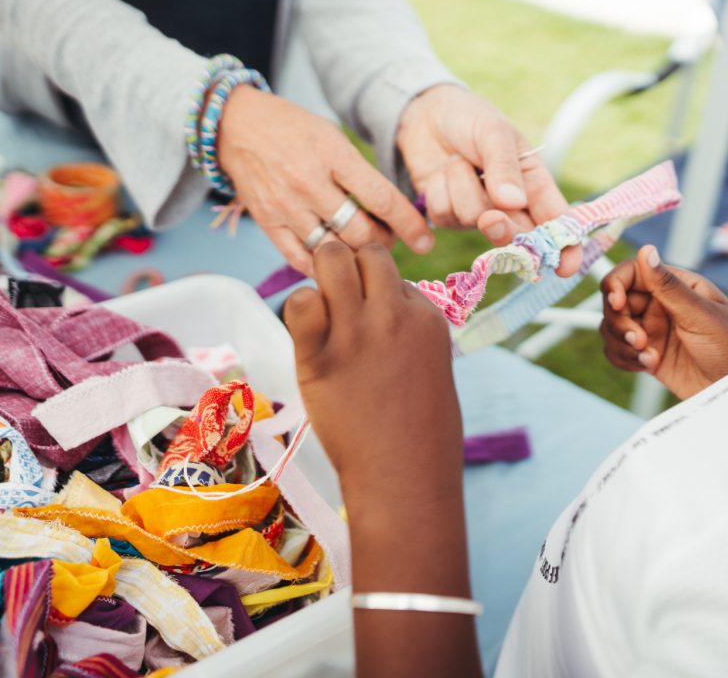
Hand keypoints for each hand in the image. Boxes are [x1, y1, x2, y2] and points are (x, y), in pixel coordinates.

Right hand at [218, 87, 434, 274]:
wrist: (236, 125)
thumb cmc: (293, 129)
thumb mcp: (333, 137)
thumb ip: (361, 173)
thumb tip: (395, 210)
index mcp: (333, 155)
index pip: (381, 198)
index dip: (409, 224)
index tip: (426, 240)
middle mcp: (309, 183)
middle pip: (360, 232)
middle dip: (384, 242)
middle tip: (388, 239)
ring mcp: (285, 206)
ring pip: (333, 250)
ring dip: (355, 257)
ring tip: (363, 250)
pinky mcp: (267, 222)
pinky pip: (300, 258)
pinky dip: (322, 265)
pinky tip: (334, 260)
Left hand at [286, 243, 480, 676]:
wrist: (404, 476)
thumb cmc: (420, 430)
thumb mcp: (429, 365)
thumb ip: (406, 329)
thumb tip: (377, 304)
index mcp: (426, 316)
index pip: (391, 271)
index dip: (372, 287)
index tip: (367, 315)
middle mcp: (394, 314)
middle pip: (364, 250)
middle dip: (346, 263)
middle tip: (335, 298)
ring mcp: (358, 332)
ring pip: (331, 259)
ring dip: (319, 276)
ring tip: (319, 311)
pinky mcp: (321, 356)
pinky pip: (299, 302)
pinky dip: (298, 309)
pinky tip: (306, 336)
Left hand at [396, 85, 580, 276]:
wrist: (426, 114)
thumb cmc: (470, 119)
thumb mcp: (494, 132)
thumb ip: (504, 166)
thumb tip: (513, 202)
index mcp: (533, 184)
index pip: (556, 221)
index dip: (565, 247)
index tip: (566, 266)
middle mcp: (510, 205)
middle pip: (515, 236)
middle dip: (502, 228)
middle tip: (490, 217)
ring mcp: (478, 213)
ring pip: (473, 220)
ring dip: (461, 187)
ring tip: (459, 160)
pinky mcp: (449, 216)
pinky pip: (444, 215)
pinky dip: (439, 189)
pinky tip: (441, 171)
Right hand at [601, 245, 727, 398]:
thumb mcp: (701, 315)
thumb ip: (669, 286)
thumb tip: (645, 250)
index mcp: (676, 285)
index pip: (631, 273)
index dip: (616, 285)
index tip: (617, 303)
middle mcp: (660, 304)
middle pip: (615, 302)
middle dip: (620, 322)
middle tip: (639, 340)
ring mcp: (652, 330)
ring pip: (612, 327)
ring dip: (622, 343)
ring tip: (649, 357)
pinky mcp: (647, 354)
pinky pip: (617, 351)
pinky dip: (624, 359)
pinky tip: (647, 365)